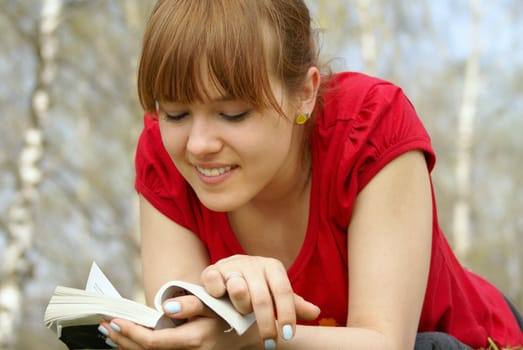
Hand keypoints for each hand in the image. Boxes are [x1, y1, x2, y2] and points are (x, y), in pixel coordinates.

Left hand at [98, 294, 252, 349]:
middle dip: (121, 339)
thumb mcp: (214, 304)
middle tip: (103, 325)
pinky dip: (138, 348)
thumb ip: (192, 304)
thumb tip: (167, 307)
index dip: (130, 333)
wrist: (245, 336)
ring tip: (109, 333)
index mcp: (192, 340)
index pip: (152, 342)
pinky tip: (127, 341)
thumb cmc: (228, 315)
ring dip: (126, 346)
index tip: (114, 320)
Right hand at [201, 255, 320, 346]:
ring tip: (242, 313)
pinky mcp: (212, 270)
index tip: (288, 335)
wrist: (229, 272)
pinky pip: (215, 283)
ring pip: (238, 289)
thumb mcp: (275, 293)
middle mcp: (253, 263)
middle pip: (262, 297)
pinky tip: (221, 300)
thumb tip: (316, 313)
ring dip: (241, 307)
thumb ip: (294, 304)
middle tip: (269, 342)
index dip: (287, 314)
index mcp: (273, 267)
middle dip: (266, 324)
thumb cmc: (257, 286)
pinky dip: (218, 294)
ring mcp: (232, 265)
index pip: (284, 291)